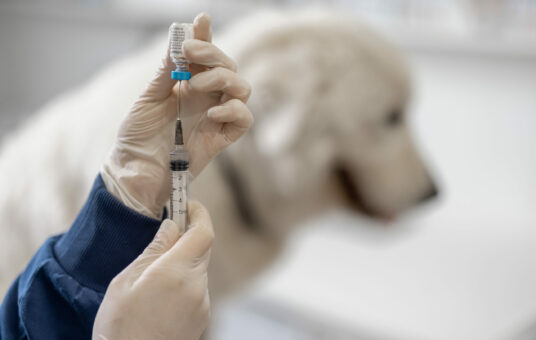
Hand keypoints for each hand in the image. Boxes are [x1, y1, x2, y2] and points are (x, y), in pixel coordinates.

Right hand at [92, 201, 213, 339]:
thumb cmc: (120, 326)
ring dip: (182, 261)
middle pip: (202, 248)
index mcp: (176, 272)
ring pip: (199, 268)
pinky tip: (160, 294)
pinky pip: (197, 287)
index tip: (187, 204)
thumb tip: (171, 226)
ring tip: (153, 275)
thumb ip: (153, 250)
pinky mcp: (202, 316)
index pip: (203, 232)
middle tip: (166, 233)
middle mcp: (196, 286)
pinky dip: (183, 281)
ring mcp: (203, 303)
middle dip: (187, 236)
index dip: (198, 213)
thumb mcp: (126, 282)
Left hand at [101, 13, 252, 217]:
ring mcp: (216, 117)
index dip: (206, 37)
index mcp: (187, 84)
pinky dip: (234, 109)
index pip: (204, 56)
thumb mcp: (147, 98)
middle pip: (228, 67)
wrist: (135, 172)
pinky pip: (244, 119)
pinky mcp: (222, 138)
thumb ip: (166, 72)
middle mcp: (206, 97)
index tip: (202, 20)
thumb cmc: (137, 136)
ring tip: (194, 87)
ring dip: (223, 79)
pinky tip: (212, 110)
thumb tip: (178, 39)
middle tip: (190, 53)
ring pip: (242, 88)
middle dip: (213, 54)